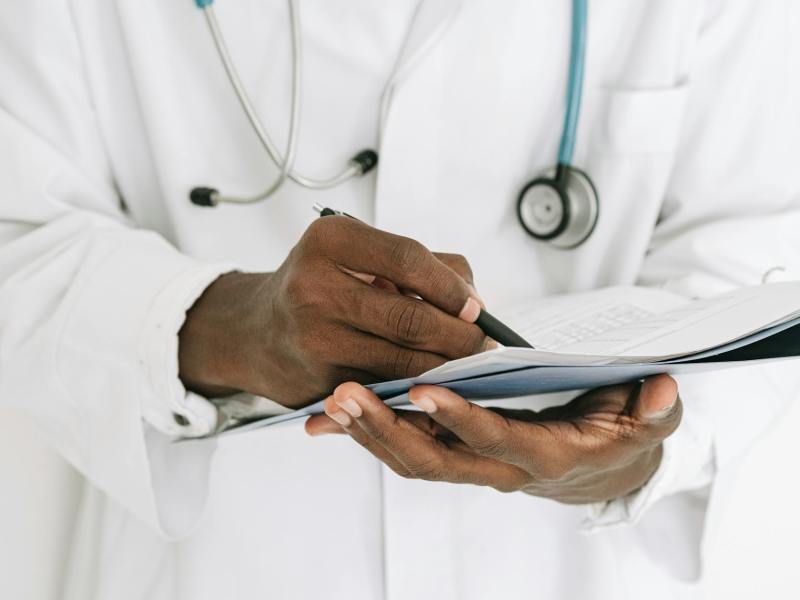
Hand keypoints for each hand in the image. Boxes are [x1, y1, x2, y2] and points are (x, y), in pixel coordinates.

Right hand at [178, 216, 491, 407]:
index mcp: (330, 241)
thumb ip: (420, 264)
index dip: (451, 288)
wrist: (256, 332)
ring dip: (446, 366)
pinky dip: (418, 387)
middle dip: (460, 336)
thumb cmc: (320, 284)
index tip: (475, 307)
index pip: (409, 259)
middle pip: (412, 317)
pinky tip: (434, 382)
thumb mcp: (358, 253)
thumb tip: (474, 301)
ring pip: (404, 360)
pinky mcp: (321, 381)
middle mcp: (315, 286)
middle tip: (484, 344)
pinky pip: (387, 387)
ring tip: (467, 363)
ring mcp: (315, 338)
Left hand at [305, 374, 681, 502]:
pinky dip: (370, 434)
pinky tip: (333, 417)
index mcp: (545, 455)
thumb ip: (653, 410)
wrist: (603, 469)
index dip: (462, 420)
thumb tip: (659, 387)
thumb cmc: (619, 436)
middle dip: (388, 430)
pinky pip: (407, 450)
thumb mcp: (648, 423)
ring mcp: (472, 465)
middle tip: (347, 395)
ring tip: (331, 402)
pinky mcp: (455, 454)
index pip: (498, 440)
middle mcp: (500, 468)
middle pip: (434, 461)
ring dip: (369, 432)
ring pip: (412, 459)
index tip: (424, 390)